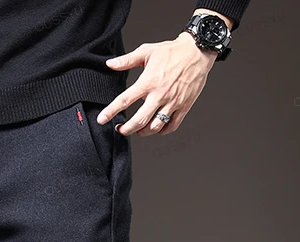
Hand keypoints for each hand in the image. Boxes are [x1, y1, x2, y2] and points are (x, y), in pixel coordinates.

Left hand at [97, 32, 216, 136]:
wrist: (197, 52)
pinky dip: (161, 130)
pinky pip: (171, 126)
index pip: (125, 100)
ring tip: (138, 129)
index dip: (111, 111)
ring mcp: (172, 103)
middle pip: (139, 120)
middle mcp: (159, 95)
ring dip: (143, 132)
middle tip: (121, 129)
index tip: (102, 119)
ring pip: (155, 127)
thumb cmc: (171, 51)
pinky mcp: (183, 107)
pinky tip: (155, 127)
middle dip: (127, 129)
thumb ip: (127, 60)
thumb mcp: (146, 51)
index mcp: (148, 82)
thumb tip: (110, 64)